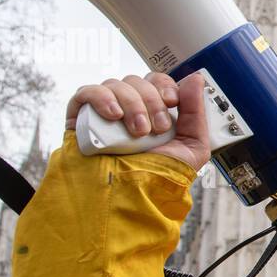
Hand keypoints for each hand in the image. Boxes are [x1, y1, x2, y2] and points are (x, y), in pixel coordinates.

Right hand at [65, 72, 210, 171]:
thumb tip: (195, 78)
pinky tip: (114, 115)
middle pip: (137, 81)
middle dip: (151, 101)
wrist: (132, 198)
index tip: (172, 101)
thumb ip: (195, 111)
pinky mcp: (81, 119)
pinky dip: (102, 98)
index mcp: (153, 112)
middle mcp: (129, 110)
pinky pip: (86, 93)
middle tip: (156, 128)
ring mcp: (104, 114)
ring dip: (132, 104)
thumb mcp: (191, 147)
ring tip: (137, 132)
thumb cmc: (159, 178)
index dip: (164, 85)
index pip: (156, 81)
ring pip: (115, 84)